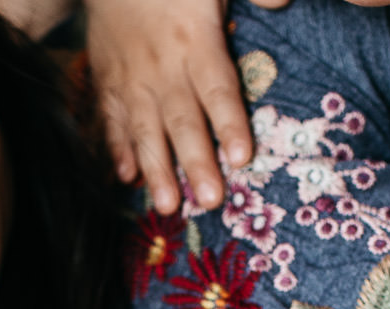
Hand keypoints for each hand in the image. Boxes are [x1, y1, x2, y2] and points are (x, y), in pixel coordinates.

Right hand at [83, 0, 250, 213]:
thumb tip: (282, 3)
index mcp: (196, 40)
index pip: (217, 89)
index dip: (229, 124)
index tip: (242, 158)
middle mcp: (163, 66)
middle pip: (183, 120)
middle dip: (196, 163)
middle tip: (210, 201)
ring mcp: (131, 78)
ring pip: (145, 129)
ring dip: (156, 169)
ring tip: (169, 206)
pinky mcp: (107, 81)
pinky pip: (111, 119)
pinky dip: (117, 149)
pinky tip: (126, 177)